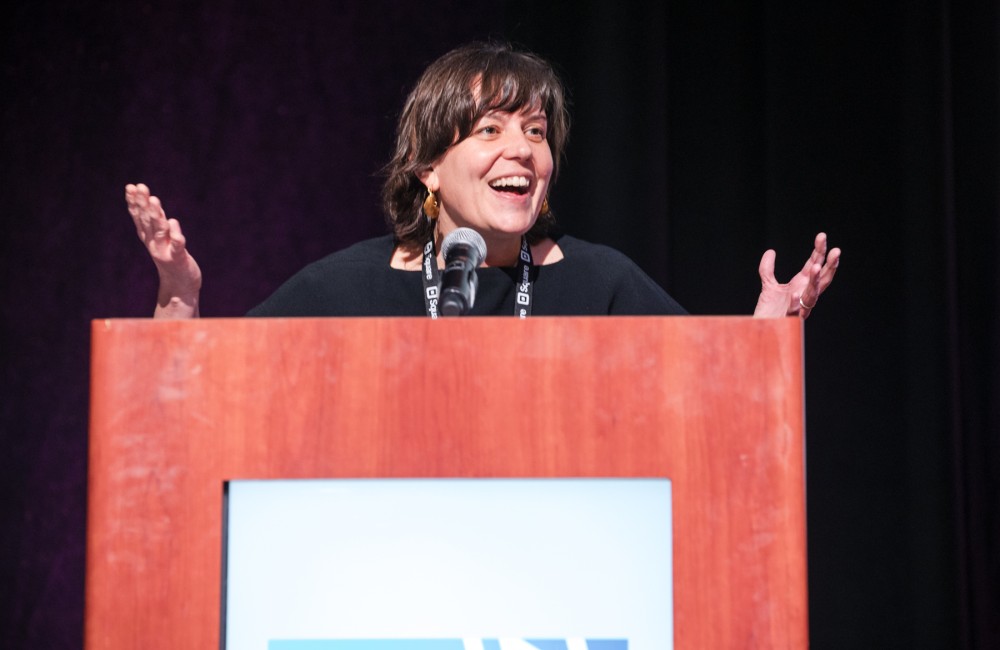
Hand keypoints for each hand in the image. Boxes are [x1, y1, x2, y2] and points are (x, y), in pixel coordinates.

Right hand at [126, 183, 201, 317]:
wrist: (180, 286)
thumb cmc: (171, 258)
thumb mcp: (159, 239)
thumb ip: (154, 221)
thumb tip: (147, 199)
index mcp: (148, 238)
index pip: (139, 217)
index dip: (134, 202)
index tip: (130, 186)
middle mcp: (154, 243)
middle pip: (147, 221)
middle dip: (143, 204)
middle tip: (140, 187)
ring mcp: (165, 251)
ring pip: (160, 231)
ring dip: (156, 215)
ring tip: (154, 200)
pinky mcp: (178, 259)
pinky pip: (177, 246)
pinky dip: (176, 235)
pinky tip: (173, 223)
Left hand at [754, 232, 839, 318]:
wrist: (760, 329)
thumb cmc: (768, 311)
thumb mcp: (768, 286)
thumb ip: (768, 269)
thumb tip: (771, 251)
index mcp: (802, 284)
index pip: (814, 264)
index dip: (819, 251)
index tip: (822, 236)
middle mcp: (805, 294)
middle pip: (822, 277)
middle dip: (830, 264)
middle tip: (836, 250)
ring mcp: (800, 306)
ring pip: (814, 293)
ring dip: (817, 280)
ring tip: (817, 267)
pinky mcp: (792, 317)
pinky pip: (797, 308)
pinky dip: (799, 299)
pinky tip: (796, 291)